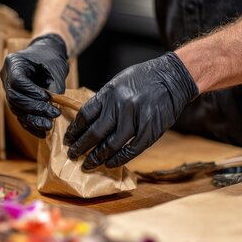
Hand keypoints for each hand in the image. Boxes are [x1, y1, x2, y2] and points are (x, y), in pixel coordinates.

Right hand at [0, 33, 68, 137]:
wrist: (46, 55)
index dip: (32, 92)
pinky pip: (19, 115)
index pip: (17, 82)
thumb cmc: (50, 58)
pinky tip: (42, 133)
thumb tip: (54, 107)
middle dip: (34, 109)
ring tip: (48, 126)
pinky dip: (30, 125)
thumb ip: (54, 87)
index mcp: (13, 63)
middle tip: (52, 114)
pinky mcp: (15, 101)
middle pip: (14, 98)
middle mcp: (6, 77)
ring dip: (32, 120)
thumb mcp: (56, 68)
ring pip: (16, 109)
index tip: (48, 98)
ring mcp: (8, 90)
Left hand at [64, 52, 198, 169]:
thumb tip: (87, 122)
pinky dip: (119, 159)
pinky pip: (132, 149)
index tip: (68, 140)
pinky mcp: (151, 129)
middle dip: (81, 147)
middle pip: (95, 132)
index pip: (85, 115)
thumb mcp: (118, 83)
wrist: (173, 77)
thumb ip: (104, 102)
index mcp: (110, 92)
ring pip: (112, 144)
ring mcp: (137, 118)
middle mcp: (121, 105)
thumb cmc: (143, 79)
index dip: (75, 130)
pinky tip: (110, 164)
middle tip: (73, 156)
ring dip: (97, 157)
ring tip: (88, 164)